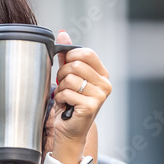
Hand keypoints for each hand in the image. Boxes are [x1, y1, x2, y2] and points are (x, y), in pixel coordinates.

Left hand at [52, 29, 111, 144]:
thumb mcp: (69, 76)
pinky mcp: (91, 106)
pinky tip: (64, 104)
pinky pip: (66, 92)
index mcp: (102, 74)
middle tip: (62, 85)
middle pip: (76, 64)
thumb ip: (67, 56)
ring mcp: (100, 95)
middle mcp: (105, 84)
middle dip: (61, 74)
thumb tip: (62, 34)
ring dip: (60, 88)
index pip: (86, 53)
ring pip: (69, 79)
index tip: (65, 67)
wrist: (69, 129)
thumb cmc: (69, 102)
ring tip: (64, 96)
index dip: (69, 57)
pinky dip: (59, 98)